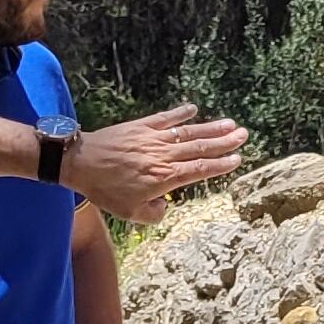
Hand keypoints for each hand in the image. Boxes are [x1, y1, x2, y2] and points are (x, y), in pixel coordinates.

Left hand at [66, 106, 245, 220]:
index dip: (221, 165)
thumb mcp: (130, 213)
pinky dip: (180, 113)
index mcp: (164, 178)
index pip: (200, 170)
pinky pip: (165, 118)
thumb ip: (154, 214)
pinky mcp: (140, 126)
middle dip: (224, 142)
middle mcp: (163, 156)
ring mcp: (153, 138)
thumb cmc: (105, 190)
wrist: (80, 162)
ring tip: (230, 123)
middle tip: (243, 135)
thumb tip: (165, 206)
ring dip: (210, 128)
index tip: (237, 159)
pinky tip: (194, 109)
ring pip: (188, 132)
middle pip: (200, 148)